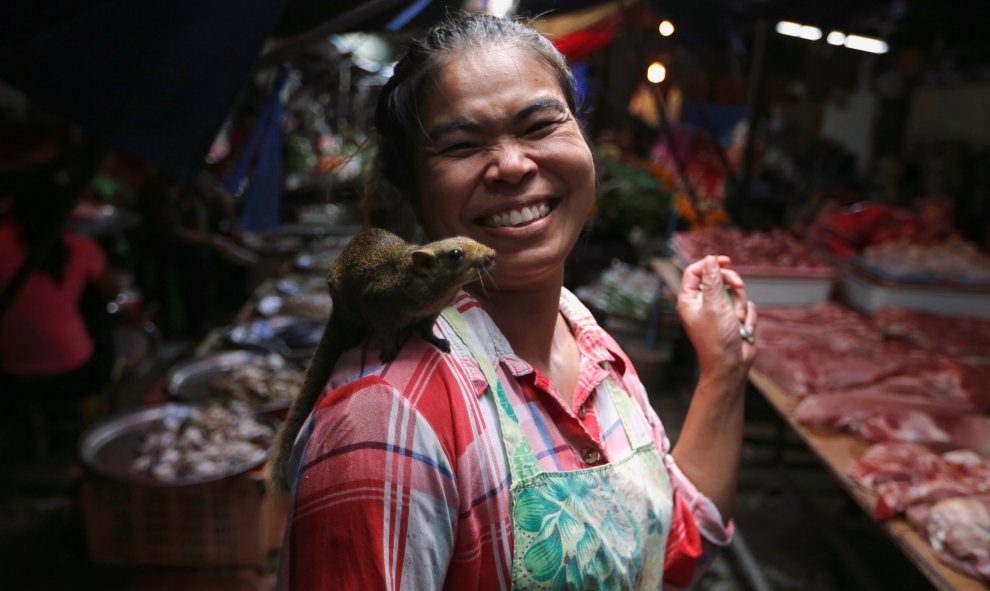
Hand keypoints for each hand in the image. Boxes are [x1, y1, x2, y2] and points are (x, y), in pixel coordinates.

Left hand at [676, 255, 757, 381]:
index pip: (694, 272)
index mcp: (689, 300)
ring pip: (735, 292)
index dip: (709, 263)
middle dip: (731, 283)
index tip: (725, 260)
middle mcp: (702, 304)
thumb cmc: (717, 339)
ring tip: (738, 321)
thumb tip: (709, 260)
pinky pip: (746, 306)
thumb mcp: (714, 305)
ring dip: (741, 305)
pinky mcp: (734, 318)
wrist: (731, 366)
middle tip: (738, 286)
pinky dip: (748, 317)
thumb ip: (712, 280)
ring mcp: (719, 311)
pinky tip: (744, 331)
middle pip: (718, 278)